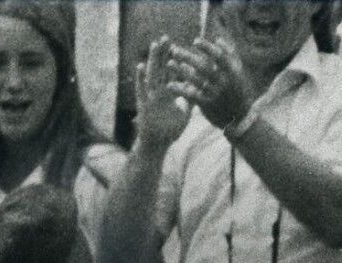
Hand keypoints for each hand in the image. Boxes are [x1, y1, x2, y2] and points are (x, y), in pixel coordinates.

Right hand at [135, 35, 191, 149]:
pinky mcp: (144, 105)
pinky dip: (140, 78)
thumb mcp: (184, 114)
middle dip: (162, 54)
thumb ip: (191, 101)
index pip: (170, 73)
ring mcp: (150, 97)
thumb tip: (201, 91)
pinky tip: (140, 66)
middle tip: (166, 38)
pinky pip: (141, 89)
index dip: (173, 61)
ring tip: (155, 44)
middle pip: (160, 69)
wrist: (157, 145)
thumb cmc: (169, 131)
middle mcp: (158, 92)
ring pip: (151, 74)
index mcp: (168, 93)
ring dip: (153, 59)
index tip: (177, 46)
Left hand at [168, 36, 252, 130]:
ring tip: (169, 63)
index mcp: (232, 71)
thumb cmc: (237, 89)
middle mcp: (223, 82)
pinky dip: (181, 90)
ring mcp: (215, 94)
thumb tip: (217, 39)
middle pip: (204, 67)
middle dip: (188, 57)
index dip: (208, 48)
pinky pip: (192, 96)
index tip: (195, 41)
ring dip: (182, 71)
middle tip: (173, 49)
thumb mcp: (237, 71)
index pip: (219, 57)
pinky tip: (170, 85)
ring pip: (196, 81)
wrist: (239, 116)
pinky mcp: (207, 105)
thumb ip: (229, 54)